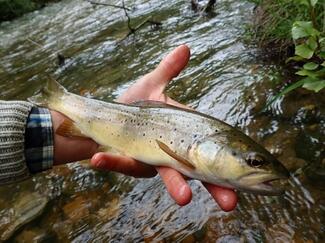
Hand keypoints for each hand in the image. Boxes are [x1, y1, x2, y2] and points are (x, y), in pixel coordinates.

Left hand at [91, 45, 237, 210]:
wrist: (104, 117)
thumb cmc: (131, 105)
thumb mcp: (152, 85)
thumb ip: (168, 70)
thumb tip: (186, 48)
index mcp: (183, 134)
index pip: (211, 149)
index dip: (229, 163)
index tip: (250, 177)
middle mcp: (171, 152)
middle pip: (196, 171)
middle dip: (214, 187)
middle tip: (232, 203)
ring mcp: (150, 159)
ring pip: (165, 175)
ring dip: (174, 185)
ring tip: (185, 198)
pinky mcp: (128, 160)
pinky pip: (122, 162)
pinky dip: (112, 161)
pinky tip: (99, 158)